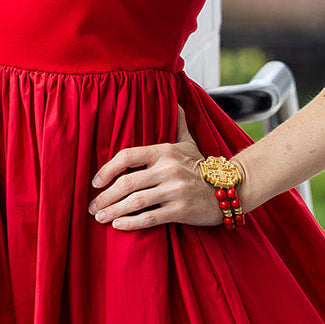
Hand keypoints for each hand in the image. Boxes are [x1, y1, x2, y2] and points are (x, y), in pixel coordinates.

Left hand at [87, 107, 223, 230]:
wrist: (232, 189)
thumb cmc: (203, 167)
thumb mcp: (189, 142)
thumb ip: (178, 121)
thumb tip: (174, 99)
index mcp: (165, 151)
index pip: (128, 156)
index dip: (107, 169)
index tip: (95, 182)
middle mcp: (169, 169)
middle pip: (127, 182)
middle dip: (105, 196)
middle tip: (92, 207)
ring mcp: (175, 190)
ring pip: (135, 202)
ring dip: (113, 211)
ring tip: (100, 218)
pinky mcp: (181, 210)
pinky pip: (150, 218)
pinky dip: (131, 223)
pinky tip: (118, 225)